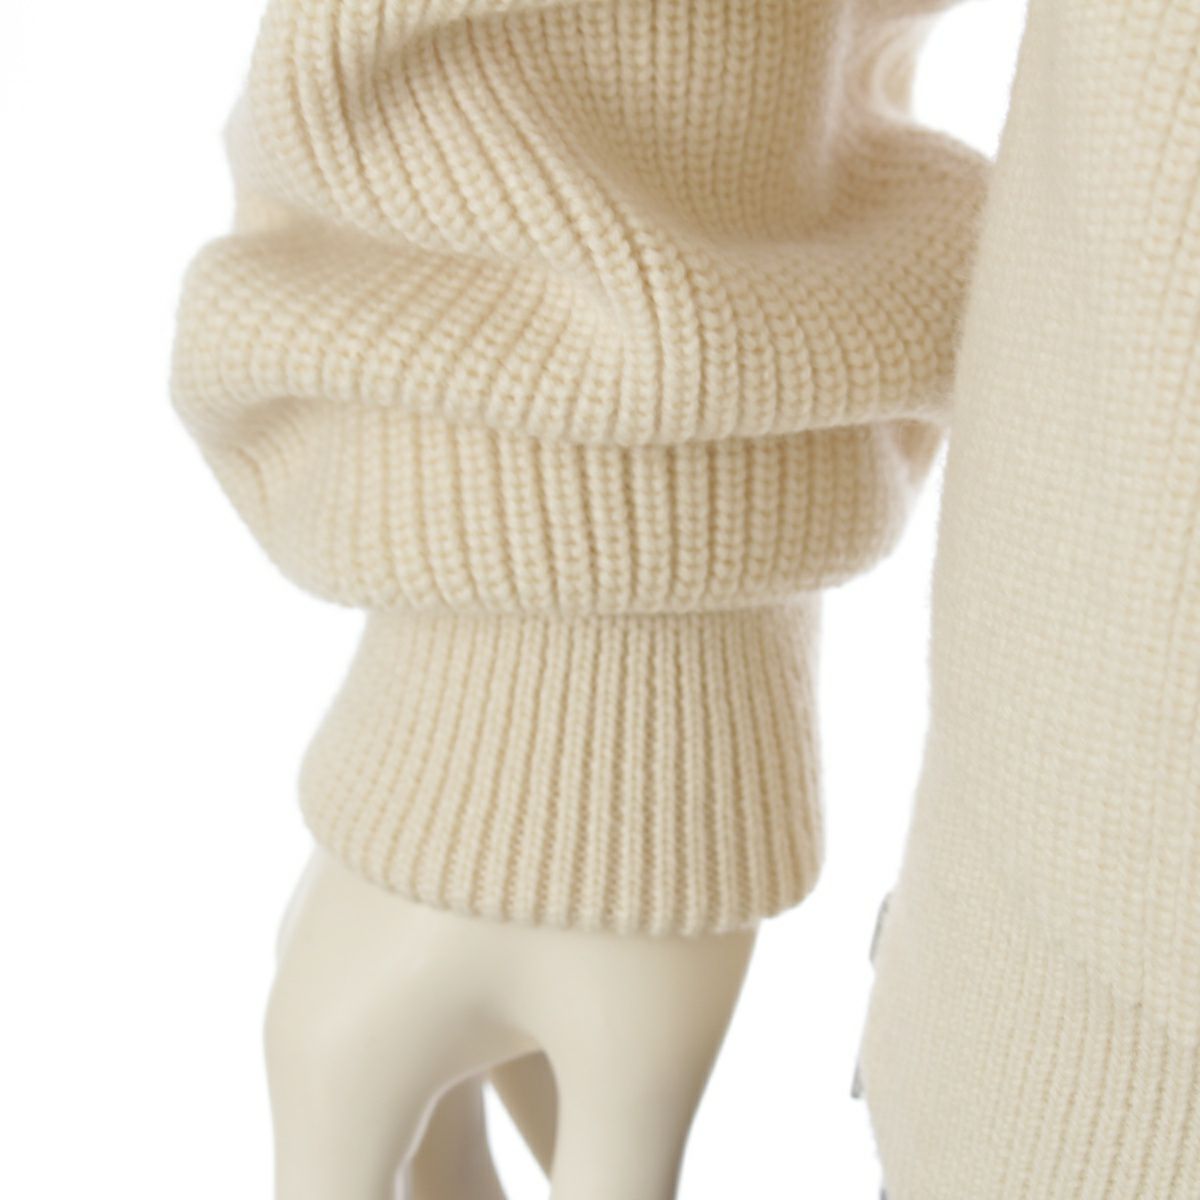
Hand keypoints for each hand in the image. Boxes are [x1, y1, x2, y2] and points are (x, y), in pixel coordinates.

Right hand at [266, 848, 755, 1198]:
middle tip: (585, 1198)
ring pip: (431, 1102)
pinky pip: (460, 1020)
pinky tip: (593, 1126)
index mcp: (338, 1063)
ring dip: (510, 1171)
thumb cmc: (612, 826)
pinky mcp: (433, 877)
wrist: (596, 602)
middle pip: (382, 1179)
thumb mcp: (634, 1052)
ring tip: (600, 1183)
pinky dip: (526, 1092)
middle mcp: (330, 996)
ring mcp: (375, 926)